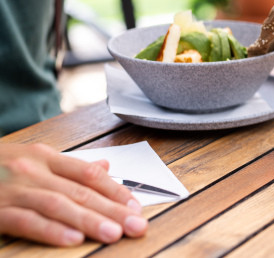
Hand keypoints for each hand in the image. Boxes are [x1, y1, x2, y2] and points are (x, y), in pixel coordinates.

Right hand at [0, 143, 147, 245]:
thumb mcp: (31, 159)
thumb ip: (68, 167)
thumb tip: (104, 168)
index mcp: (44, 157)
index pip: (87, 174)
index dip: (114, 190)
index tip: (136, 206)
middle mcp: (32, 169)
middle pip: (79, 191)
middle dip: (112, 209)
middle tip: (138, 225)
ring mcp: (12, 189)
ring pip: (58, 204)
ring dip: (88, 221)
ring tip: (114, 234)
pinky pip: (26, 221)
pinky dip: (50, 230)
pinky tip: (72, 240)